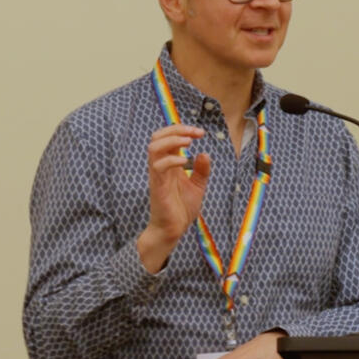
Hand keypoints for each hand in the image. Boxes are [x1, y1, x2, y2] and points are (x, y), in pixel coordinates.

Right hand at [137, 124, 209, 272]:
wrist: (173, 229)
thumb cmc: (181, 208)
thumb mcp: (197, 186)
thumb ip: (201, 170)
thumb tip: (205, 153)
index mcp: (169, 164)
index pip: (169, 137)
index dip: (183, 130)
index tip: (201, 133)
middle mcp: (161, 166)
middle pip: (157, 136)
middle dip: (176, 129)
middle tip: (195, 133)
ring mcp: (157, 175)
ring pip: (153, 147)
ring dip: (172, 139)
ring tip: (189, 142)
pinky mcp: (157, 186)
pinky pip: (158, 166)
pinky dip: (172, 159)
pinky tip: (185, 161)